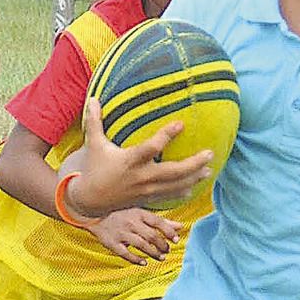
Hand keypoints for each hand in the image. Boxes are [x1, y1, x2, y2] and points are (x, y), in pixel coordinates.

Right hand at [68, 96, 213, 216]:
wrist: (89, 201)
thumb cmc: (94, 169)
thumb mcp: (94, 144)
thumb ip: (94, 121)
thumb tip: (92, 99)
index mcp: (130, 160)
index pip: (152, 147)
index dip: (167, 135)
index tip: (181, 123)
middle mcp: (141, 177)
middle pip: (173, 172)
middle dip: (193, 164)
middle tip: (210, 154)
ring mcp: (146, 190)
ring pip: (175, 186)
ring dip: (194, 178)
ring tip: (209, 170)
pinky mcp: (147, 199)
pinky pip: (169, 196)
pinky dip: (182, 192)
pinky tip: (194, 186)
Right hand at [88, 207, 181, 262]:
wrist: (93, 213)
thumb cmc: (122, 213)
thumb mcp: (141, 213)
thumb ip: (161, 221)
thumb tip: (180, 227)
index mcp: (139, 213)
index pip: (158, 222)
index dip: (169, 232)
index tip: (176, 240)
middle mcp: (131, 223)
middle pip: (151, 236)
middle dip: (162, 245)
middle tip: (167, 250)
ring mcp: (121, 233)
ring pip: (141, 245)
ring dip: (153, 253)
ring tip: (161, 258)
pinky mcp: (112, 243)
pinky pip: (125, 253)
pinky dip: (136, 259)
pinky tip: (144, 263)